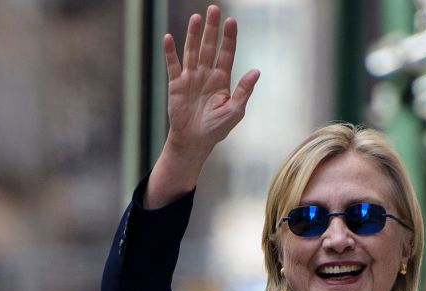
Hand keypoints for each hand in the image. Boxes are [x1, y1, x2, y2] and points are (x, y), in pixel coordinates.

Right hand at [164, 5, 257, 159]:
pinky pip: (173, 65)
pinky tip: (168, 38)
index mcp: (222, 80)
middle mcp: (206, 74)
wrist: (194, 141)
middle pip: (209, 47)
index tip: (231, 21)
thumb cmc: (216, 128)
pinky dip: (170, 52)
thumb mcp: (234, 111)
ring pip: (192, 51)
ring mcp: (191, 78)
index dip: (229, 38)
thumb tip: (256, 71)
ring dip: (194, 35)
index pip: (227, 53)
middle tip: (214, 9)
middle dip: (212, 29)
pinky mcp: (176, 84)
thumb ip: (243, 90)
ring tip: (196, 18)